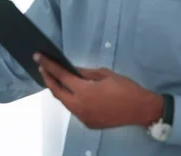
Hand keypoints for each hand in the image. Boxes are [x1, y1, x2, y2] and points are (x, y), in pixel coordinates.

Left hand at [35, 53, 162, 128]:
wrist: (142, 110)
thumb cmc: (125, 88)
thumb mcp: (104, 74)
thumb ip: (84, 73)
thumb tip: (71, 70)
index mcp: (83, 91)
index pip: (60, 76)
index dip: (48, 65)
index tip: (38, 57)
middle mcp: (79, 106)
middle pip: (56, 91)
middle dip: (47, 78)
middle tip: (42, 67)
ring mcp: (83, 117)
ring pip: (64, 102)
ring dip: (58, 90)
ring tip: (53, 78)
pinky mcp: (88, 123)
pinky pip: (74, 109)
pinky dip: (69, 99)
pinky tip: (70, 91)